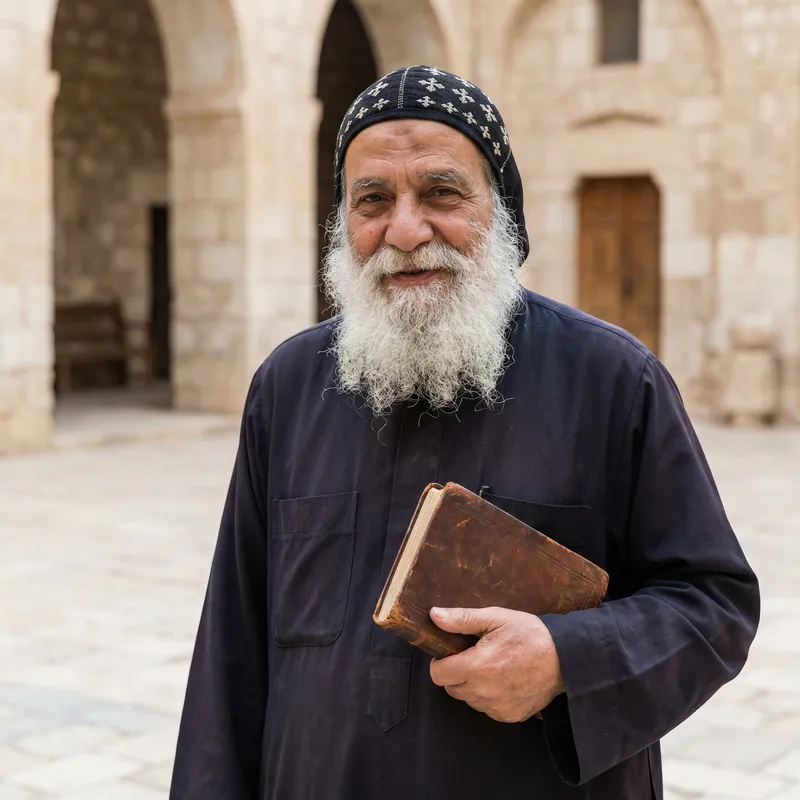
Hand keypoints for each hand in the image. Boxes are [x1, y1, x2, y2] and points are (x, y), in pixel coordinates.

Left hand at [428, 606, 564, 722]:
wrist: (565, 658)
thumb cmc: (529, 634)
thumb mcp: (496, 617)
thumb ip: (462, 618)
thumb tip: (434, 615)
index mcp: (477, 667)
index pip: (438, 675)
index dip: (440, 662)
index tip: (452, 652)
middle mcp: (484, 692)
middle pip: (451, 688)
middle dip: (455, 672)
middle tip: (473, 656)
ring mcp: (498, 707)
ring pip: (468, 699)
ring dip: (471, 686)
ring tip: (490, 667)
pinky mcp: (510, 716)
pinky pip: (487, 709)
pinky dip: (488, 697)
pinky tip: (502, 680)